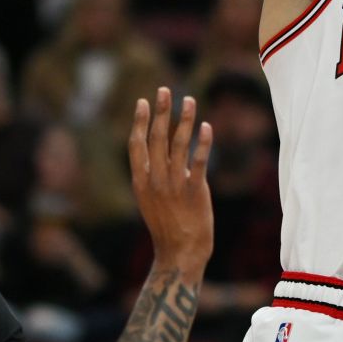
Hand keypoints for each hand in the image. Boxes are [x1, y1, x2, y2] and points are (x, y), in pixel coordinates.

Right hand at [128, 88, 213, 272]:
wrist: (179, 252)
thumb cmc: (166, 226)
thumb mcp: (148, 199)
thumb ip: (151, 175)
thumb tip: (155, 150)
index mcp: (140, 181)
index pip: (137, 144)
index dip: (139, 121)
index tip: (143, 102)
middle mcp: (155, 180)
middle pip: (157, 138)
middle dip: (160, 111)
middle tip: (164, 89)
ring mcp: (175, 184)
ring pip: (178, 144)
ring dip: (184, 119)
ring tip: (188, 100)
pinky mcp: (195, 190)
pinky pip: (198, 161)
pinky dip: (202, 142)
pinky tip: (206, 126)